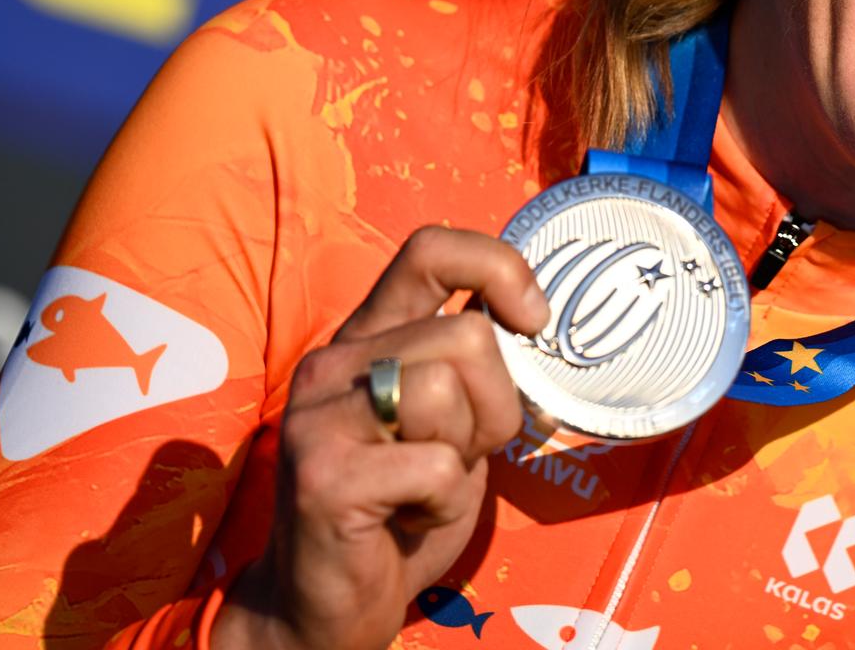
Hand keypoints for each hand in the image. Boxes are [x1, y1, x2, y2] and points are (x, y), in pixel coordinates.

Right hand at [218, 226, 547, 649]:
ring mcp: (321, 416)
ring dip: (464, 455)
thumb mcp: (447, 424)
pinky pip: (435, 466)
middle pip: (467, 336)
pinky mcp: (325, 476)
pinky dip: (442, 502)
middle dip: (494, 408)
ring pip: (449, 391)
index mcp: (366, 338)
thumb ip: (469, 370)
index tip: (531, 321)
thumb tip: (534, 321)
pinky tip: (405, 518)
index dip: (497, 268)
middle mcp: (334, 363)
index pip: (430, 250)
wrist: (323, 605)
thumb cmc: (398, 510)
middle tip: (454, 457)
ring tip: (423, 487)